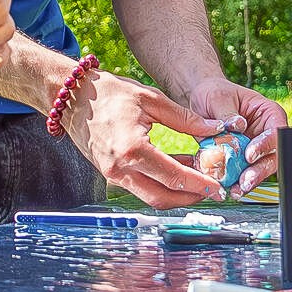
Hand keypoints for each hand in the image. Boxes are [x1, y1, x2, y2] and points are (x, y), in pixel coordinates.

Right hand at [61, 68, 227, 208]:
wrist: (73, 97)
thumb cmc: (110, 93)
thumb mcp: (152, 99)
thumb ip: (185, 118)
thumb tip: (216, 129)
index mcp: (132, 149)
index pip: (174, 176)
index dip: (199, 184)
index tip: (218, 187)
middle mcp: (119, 169)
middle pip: (162, 198)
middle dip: (190, 197)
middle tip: (211, 188)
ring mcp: (112, 174)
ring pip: (150, 196)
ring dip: (175, 191)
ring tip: (197, 176)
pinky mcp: (109, 174)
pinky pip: (139, 186)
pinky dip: (160, 182)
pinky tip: (177, 167)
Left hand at [185, 78, 286, 196]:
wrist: (202, 102)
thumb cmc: (214, 93)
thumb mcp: (217, 98)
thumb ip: (227, 112)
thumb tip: (238, 125)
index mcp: (268, 113)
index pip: (276, 130)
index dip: (266, 144)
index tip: (249, 154)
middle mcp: (266, 133)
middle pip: (273, 155)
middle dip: (260, 170)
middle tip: (245, 180)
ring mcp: (256, 148)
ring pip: (261, 169)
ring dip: (250, 181)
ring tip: (236, 189)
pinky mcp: (243, 161)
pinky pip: (244, 174)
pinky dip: (237, 182)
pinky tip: (228, 188)